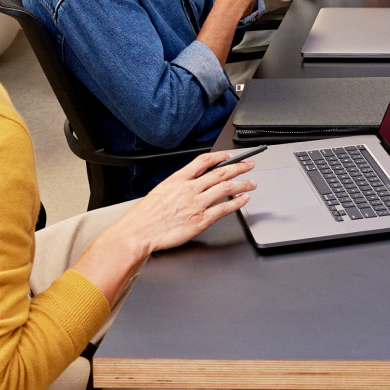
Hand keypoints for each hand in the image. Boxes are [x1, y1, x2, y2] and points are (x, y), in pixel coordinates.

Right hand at [111, 151, 255, 256]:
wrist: (137, 233)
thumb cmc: (144, 215)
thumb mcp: (160, 190)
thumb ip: (178, 184)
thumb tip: (192, 180)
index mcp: (178, 179)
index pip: (204, 161)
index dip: (220, 156)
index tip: (230, 155)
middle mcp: (190, 189)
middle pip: (221, 173)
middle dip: (239, 167)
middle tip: (249, 164)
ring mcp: (196, 204)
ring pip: (226, 188)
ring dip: (243, 184)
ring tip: (252, 182)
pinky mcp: (200, 221)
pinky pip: (224, 209)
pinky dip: (237, 203)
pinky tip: (244, 199)